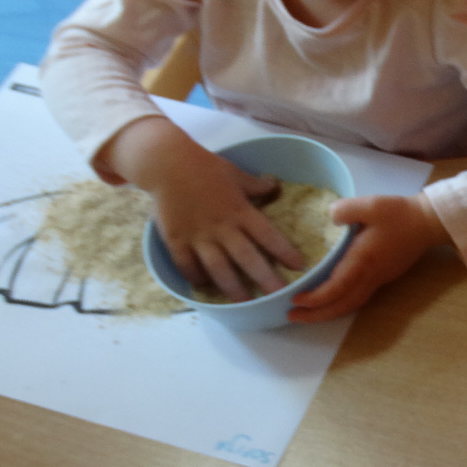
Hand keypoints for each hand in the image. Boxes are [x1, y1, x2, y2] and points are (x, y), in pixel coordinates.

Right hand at [102, 117, 303, 300]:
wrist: (167, 164)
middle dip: (264, 279)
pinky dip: (196, 276)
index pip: (268, 235)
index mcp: (240, 210)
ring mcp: (198, 235)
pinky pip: (187, 264)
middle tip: (279, 296)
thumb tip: (276, 187)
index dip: (284, 251)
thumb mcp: (236, 174)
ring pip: (218, 267)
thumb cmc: (205, 167)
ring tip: (244, 302)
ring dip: (232, 287)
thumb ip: (256, 186)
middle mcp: (221, 227)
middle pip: (246, 257)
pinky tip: (205, 286)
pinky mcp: (176, 240)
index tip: (299, 266)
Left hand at [287, 193, 448, 322]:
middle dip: (316, 315)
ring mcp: (377, 279)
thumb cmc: (400, 214)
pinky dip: (340, 304)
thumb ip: (346, 209)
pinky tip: (331, 299)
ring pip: (350, 304)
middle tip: (292, 316)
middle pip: (341, 305)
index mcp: (363, 260)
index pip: (336, 288)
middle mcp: (369, 275)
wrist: (428, 222)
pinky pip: (357, 298)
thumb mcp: (372, 205)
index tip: (295, 299)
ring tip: (307, 313)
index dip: (315, 298)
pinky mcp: (382, 277)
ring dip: (327, 312)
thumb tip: (329, 217)